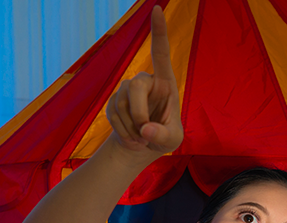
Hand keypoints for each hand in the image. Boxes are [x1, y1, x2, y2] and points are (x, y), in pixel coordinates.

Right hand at [104, 7, 182, 161]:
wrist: (142, 146)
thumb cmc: (164, 137)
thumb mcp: (172, 141)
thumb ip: (163, 135)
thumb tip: (145, 128)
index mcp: (165, 83)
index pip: (161, 53)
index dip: (159, 32)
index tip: (157, 9)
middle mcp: (145, 81)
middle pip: (134, 87)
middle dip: (138, 113)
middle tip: (145, 133)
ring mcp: (127, 90)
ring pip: (122, 104)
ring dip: (132, 128)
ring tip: (142, 139)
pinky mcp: (113, 101)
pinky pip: (113, 115)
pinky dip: (124, 132)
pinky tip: (133, 138)